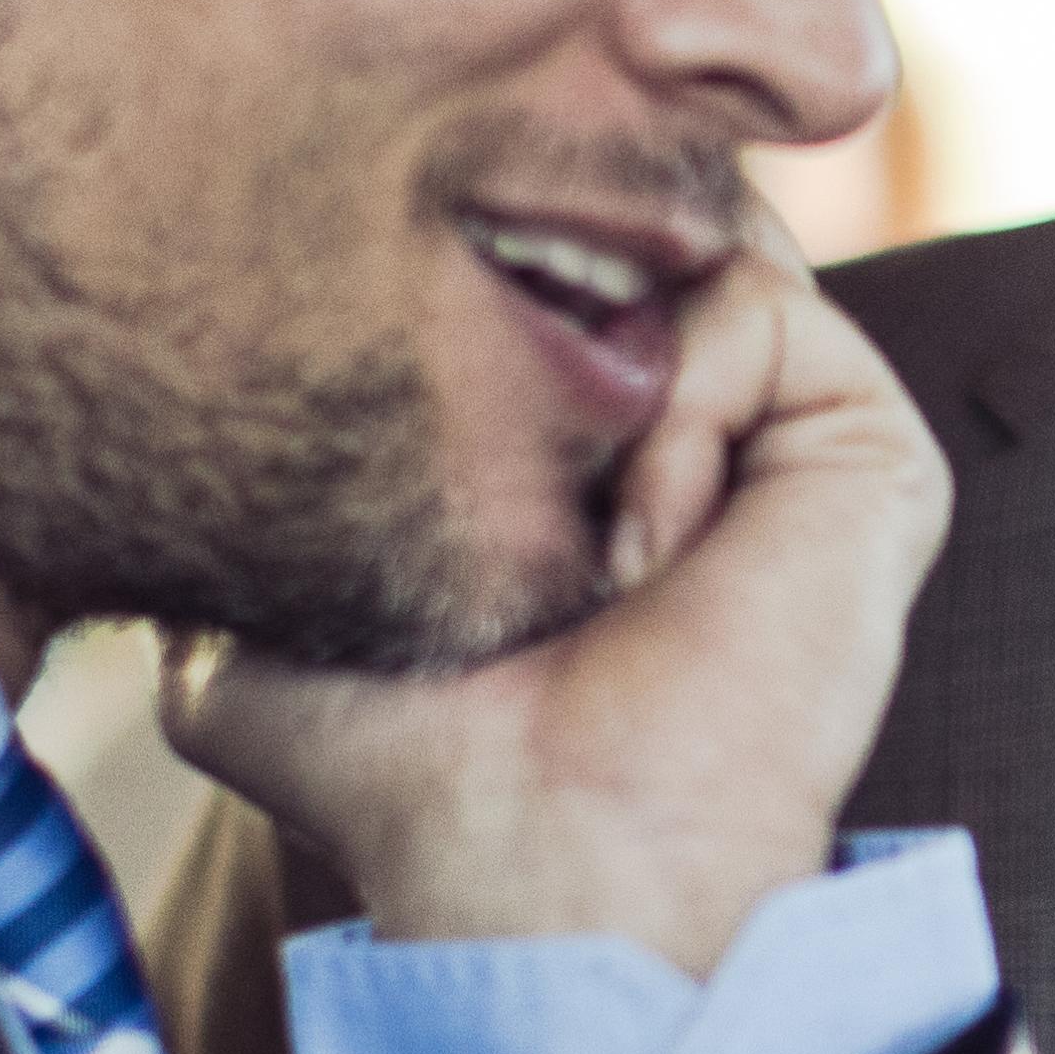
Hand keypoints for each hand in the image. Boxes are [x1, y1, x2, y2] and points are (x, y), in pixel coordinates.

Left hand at [161, 220, 947, 972]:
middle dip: (530, 279)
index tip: (403, 363)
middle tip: (488, 441)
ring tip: (578, 546)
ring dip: (596, 384)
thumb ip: (239, 483)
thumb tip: (190, 378)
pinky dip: (680, 413)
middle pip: (618, 202)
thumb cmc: (404, 762)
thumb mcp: (251, 611)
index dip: (457, 257)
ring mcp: (786, 416)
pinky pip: (757, 302)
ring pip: (689, 234)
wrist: (536, 851)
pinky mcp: (864, 435)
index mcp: (573, 436)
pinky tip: (649, 549)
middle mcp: (689, 407)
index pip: (530, 239)